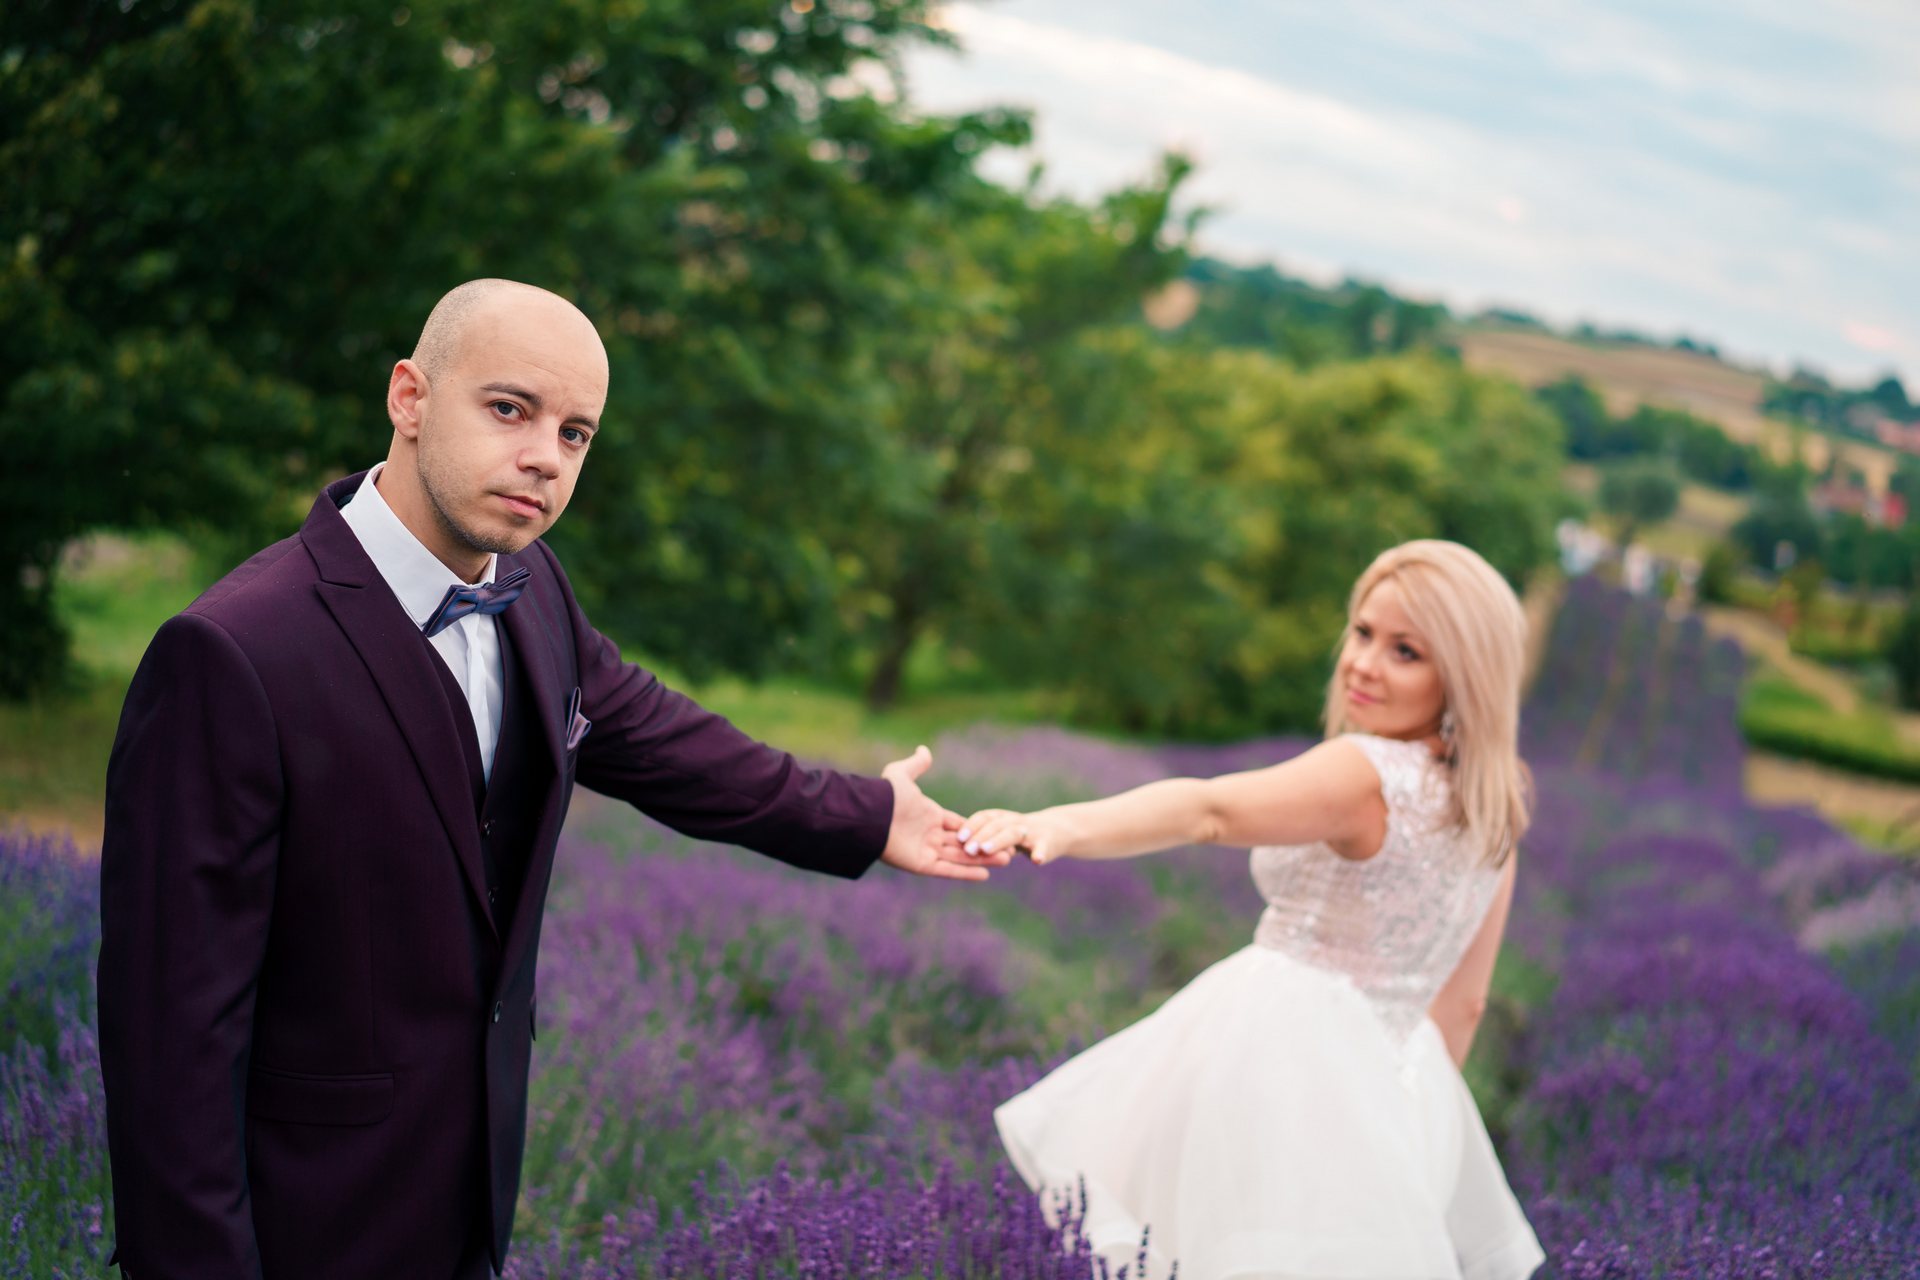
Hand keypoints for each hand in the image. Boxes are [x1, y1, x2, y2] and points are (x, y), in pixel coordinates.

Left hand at [879, 746, 1010, 881]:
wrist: (872, 816)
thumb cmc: (887, 796)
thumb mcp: (902, 775)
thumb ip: (916, 765)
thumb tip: (924, 750)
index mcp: (929, 817)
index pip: (958, 824)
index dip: (976, 828)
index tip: (997, 829)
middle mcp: (929, 835)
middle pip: (963, 843)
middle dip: (986, 845)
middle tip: (1009, 848)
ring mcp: (927, 851)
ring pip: (961, 857)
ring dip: (983, 859)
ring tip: (1007, 860)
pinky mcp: (923, 865)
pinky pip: (948, 870)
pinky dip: (966, 873)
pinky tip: (986, 874)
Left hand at [960, 808, 1067, 866]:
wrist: (1059, 830)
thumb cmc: (1022, 834)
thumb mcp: (1004, 832)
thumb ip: (985, 838)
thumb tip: (960, 848)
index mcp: (1003, 818)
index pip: (984, 817)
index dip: (971, 826)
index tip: (960, 837)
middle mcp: (1015, 821)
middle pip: (995, 825)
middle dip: (980, 836)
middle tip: (968, 849)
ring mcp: (1032, 831)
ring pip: (1013, 833)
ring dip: (999, 841)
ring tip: (986, 850)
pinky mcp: (1048, 843)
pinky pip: (1043, 848)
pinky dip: (1040, 853)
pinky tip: (1037, 860)